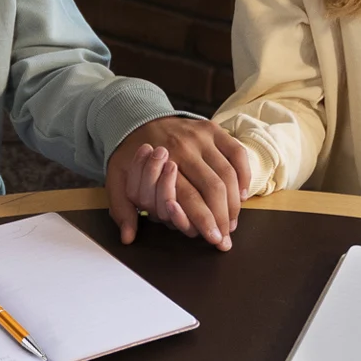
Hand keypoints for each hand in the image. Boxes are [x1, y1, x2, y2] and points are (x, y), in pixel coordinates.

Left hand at [106, 117, 252, 250]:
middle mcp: (184, 148)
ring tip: (233, 221)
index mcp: (161, 163)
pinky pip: (237, 153)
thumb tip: (128, 237)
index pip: (190, 199)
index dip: (205, 222)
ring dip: (235, 202)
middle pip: (213, 189)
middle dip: (224, 217)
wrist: (136, 120)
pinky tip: (243, 194)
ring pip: (228, 173)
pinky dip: (244, 175)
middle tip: (227, 236)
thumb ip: (121, 210)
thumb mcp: (116, 181)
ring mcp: (201, 136)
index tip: (215, 240)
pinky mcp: (213, 129)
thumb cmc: (129, 157)